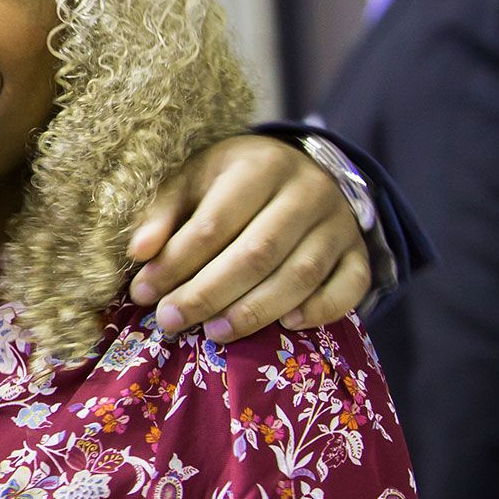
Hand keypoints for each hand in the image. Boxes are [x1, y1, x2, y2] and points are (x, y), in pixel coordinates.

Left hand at [127, 134, 369, 341]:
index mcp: (259, 165)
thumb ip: (163, 213)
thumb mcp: (193, 179)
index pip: (214, 223)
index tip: (143, 293)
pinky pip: (350, 286)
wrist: (299, 168)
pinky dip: (321, 309)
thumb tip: (139, 253)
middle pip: (257, 252)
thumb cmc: (231, 180)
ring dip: (256, 310)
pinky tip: (286, 326)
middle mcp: (307, 191)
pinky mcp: (359, 250)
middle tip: (171, 321)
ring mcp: (339, 223)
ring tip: (214, 333)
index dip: (176, 262)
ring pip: (301, 274)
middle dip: (209, 293)